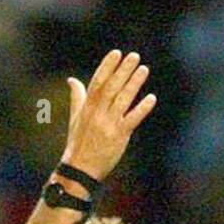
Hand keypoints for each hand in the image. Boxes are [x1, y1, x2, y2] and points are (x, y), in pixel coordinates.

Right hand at [62, 50, 155, 183]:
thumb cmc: (78, 144)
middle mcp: (97, 114)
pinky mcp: (119, 137)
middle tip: (134, 56)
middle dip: (123, 71)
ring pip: (123, 100)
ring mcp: (108, 125)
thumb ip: (77, 97)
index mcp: (87, 108)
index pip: (98, 82)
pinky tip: (151, 98)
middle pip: (112, 87)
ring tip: (144, 70)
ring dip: (134, 84)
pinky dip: (142, 108)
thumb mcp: (75, 118)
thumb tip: (71, 80)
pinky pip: (132, 119)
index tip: (117, 53)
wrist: (80, 170)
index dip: (107, 67)